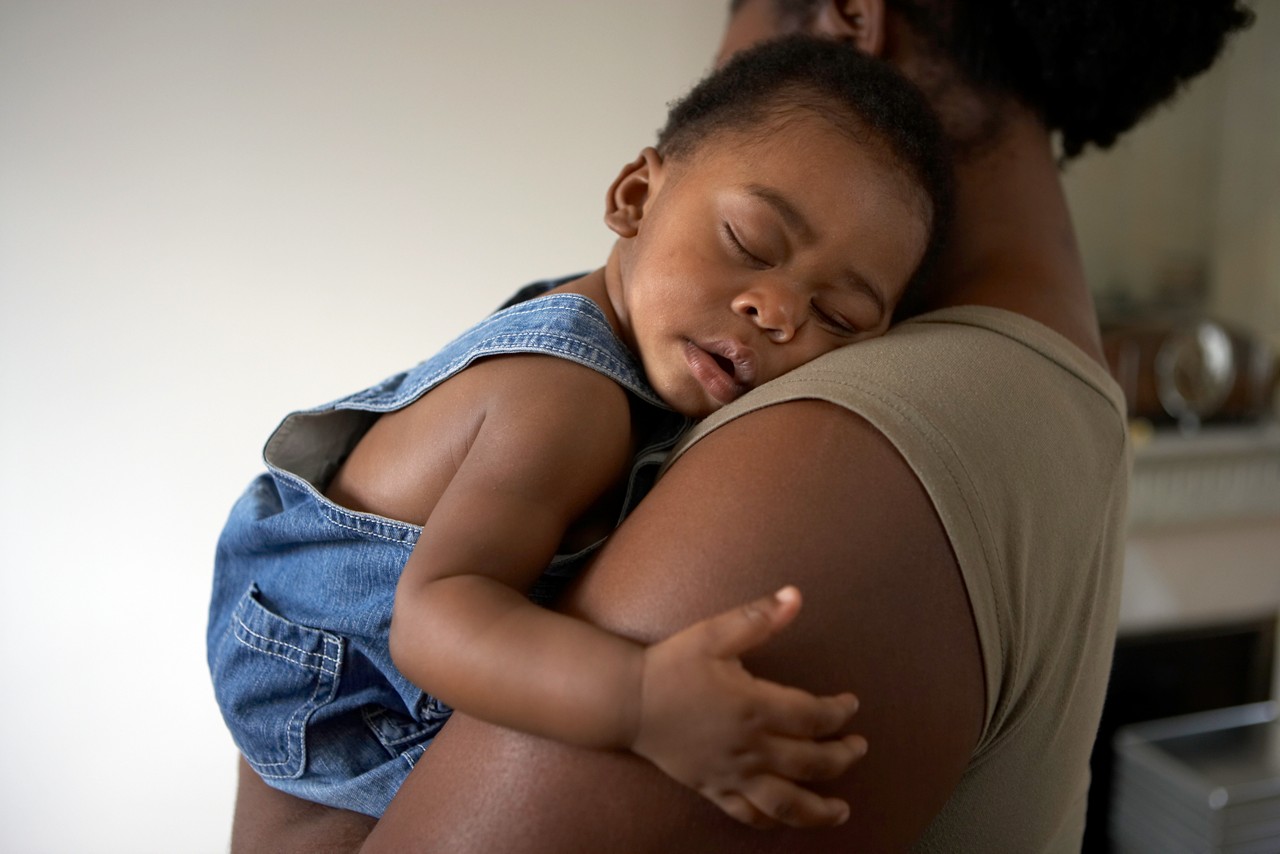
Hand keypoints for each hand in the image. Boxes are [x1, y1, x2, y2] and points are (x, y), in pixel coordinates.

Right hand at [629, 586, 866, 828]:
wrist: (627, 702)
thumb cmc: (672, 665)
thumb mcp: (714, 633)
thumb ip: (758, 618)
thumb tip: (796, 596)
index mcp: (754, 707)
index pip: (814, 717)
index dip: (840, 712)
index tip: (851, 704)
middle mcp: (749, 747)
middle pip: (811, 762)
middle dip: (843, 757)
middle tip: (859, 748)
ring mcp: (732, 773)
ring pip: (786, 802)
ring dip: (819, 809)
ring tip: (841, 809)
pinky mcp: (713, 788)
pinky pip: (748, 814)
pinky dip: (773, 820)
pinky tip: (787, 818)